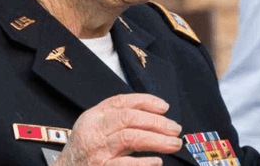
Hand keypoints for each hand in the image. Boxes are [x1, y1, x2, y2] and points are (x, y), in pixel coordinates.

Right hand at [54, 93, 182, 165]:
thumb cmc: (84, 150)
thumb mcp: (94, 128)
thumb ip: (118, 119)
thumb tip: (156, 116)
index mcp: (93, 117)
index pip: (121, 101)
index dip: (146, 101)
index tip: (165, 107)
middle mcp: (94, 131)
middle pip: (130, 118)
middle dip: (157, 122)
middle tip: (176, 128)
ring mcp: (98, 151)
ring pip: (131, 138)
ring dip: (157, 140)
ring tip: (174, 144)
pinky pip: (126, 164)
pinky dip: (144, 162)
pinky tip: (157, 161)